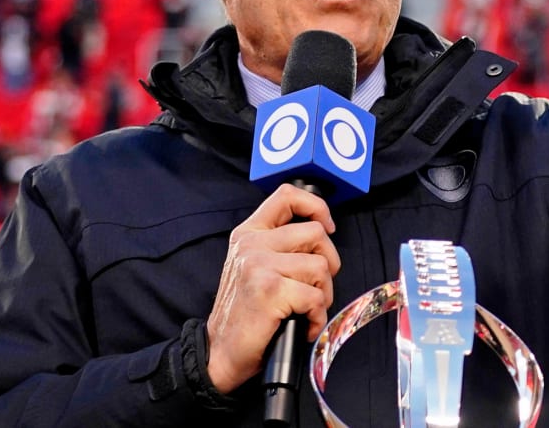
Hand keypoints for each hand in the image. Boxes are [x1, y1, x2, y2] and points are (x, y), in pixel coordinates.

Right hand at [205, 184, 340, 393]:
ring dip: (323, 295)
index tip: (327, 226)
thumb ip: (279, 245)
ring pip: (320, 267)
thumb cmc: (245, 313)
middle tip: (315, 288)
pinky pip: (316, 297)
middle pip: (316, 234)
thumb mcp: (253, 266)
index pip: (287, 196)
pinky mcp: (269, 290)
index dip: (316, 206)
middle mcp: (252, 244)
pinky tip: (302, 325)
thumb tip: (322, 233)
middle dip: (328, 264)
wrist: (220, 352)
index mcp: (249, 233)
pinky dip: (316, 317)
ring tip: (305, 310)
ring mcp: (259, 265)